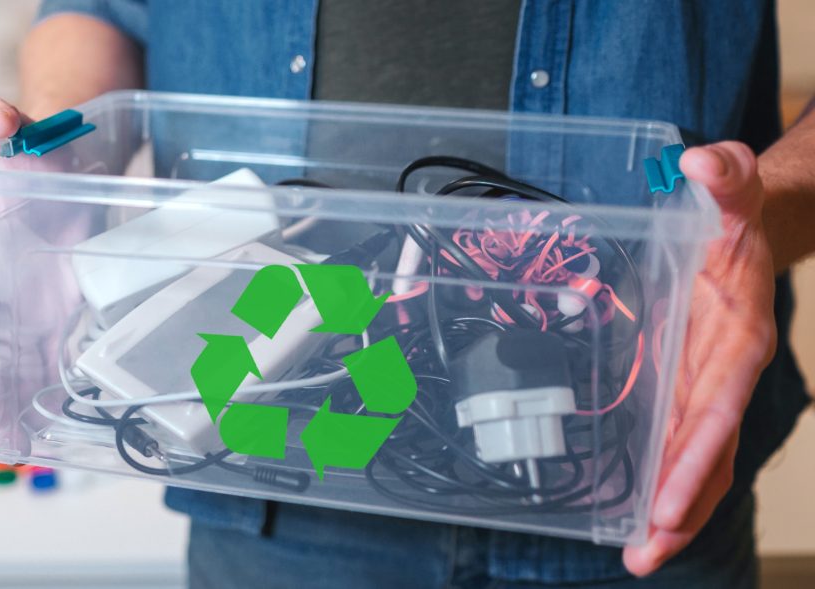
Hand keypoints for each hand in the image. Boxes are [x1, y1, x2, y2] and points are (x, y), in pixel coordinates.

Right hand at [0, 95, 31, 420]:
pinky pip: (51, 347)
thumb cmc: (39, 149)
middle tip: (14, 451)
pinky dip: (53, 380)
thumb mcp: (28, 136)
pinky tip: (65, 410)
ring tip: (35, 449)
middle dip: (2, 402)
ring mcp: (26, 297)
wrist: (63, 152)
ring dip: (26, 401)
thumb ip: (10, 129)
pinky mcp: (56, 301)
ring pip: (20, 358)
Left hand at [623, 142, 775, 574]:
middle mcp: (723, 373)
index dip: (694, 459)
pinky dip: (661, 478)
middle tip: (644, 557)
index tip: (668, 506)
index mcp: (736, 339)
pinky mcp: (684, 386)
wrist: (748, 228)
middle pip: (705, 452)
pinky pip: (676, 440)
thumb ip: (723, 178)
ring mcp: (704, 385)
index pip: (717, 408)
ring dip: (669, 510)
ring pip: (693, 459)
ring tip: (638, 556)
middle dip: (679, 508)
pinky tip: (633, 510)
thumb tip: (702, 160)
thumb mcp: (730, 190)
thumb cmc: (736, 216)